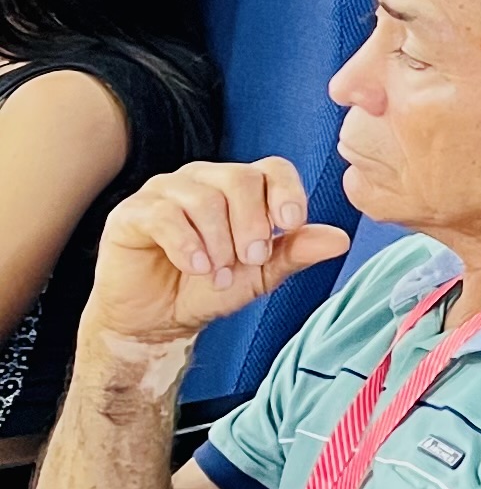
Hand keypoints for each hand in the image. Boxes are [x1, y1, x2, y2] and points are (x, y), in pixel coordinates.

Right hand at [83, 159, 352, 358]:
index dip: (287, 191)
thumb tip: (340, 239)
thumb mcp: (262, 274)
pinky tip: (197, 267)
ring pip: (204, 198)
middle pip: (241, 179)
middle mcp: (203, 180)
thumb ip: (296, 252)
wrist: (157, 319)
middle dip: (253, 224)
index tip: (291, 223)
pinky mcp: (132, 212)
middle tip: (252, 259)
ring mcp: (164, 192)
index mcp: (239, 188)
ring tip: (220, 273)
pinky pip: (165, 215)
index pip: (272, 168)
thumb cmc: (209, 289)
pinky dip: (188, 245)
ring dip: (219, 242)